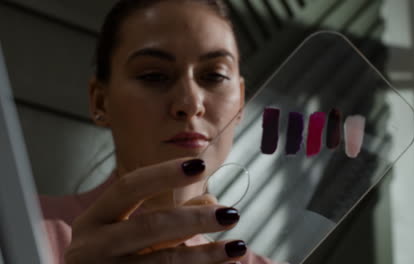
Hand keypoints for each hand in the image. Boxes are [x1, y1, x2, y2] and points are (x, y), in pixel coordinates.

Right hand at [64, 158, 245, 263]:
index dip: (164, 174)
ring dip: (205, 255)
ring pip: (163, 263)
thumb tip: (212, 202)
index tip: (200, 165)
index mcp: (93, 221)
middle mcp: (92, 248)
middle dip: (194, 219)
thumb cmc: (108, 258)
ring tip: (237, 247)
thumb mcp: (126, 233)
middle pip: (149, 227)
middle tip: (231, 213)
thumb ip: (165, 217)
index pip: (128, 187)